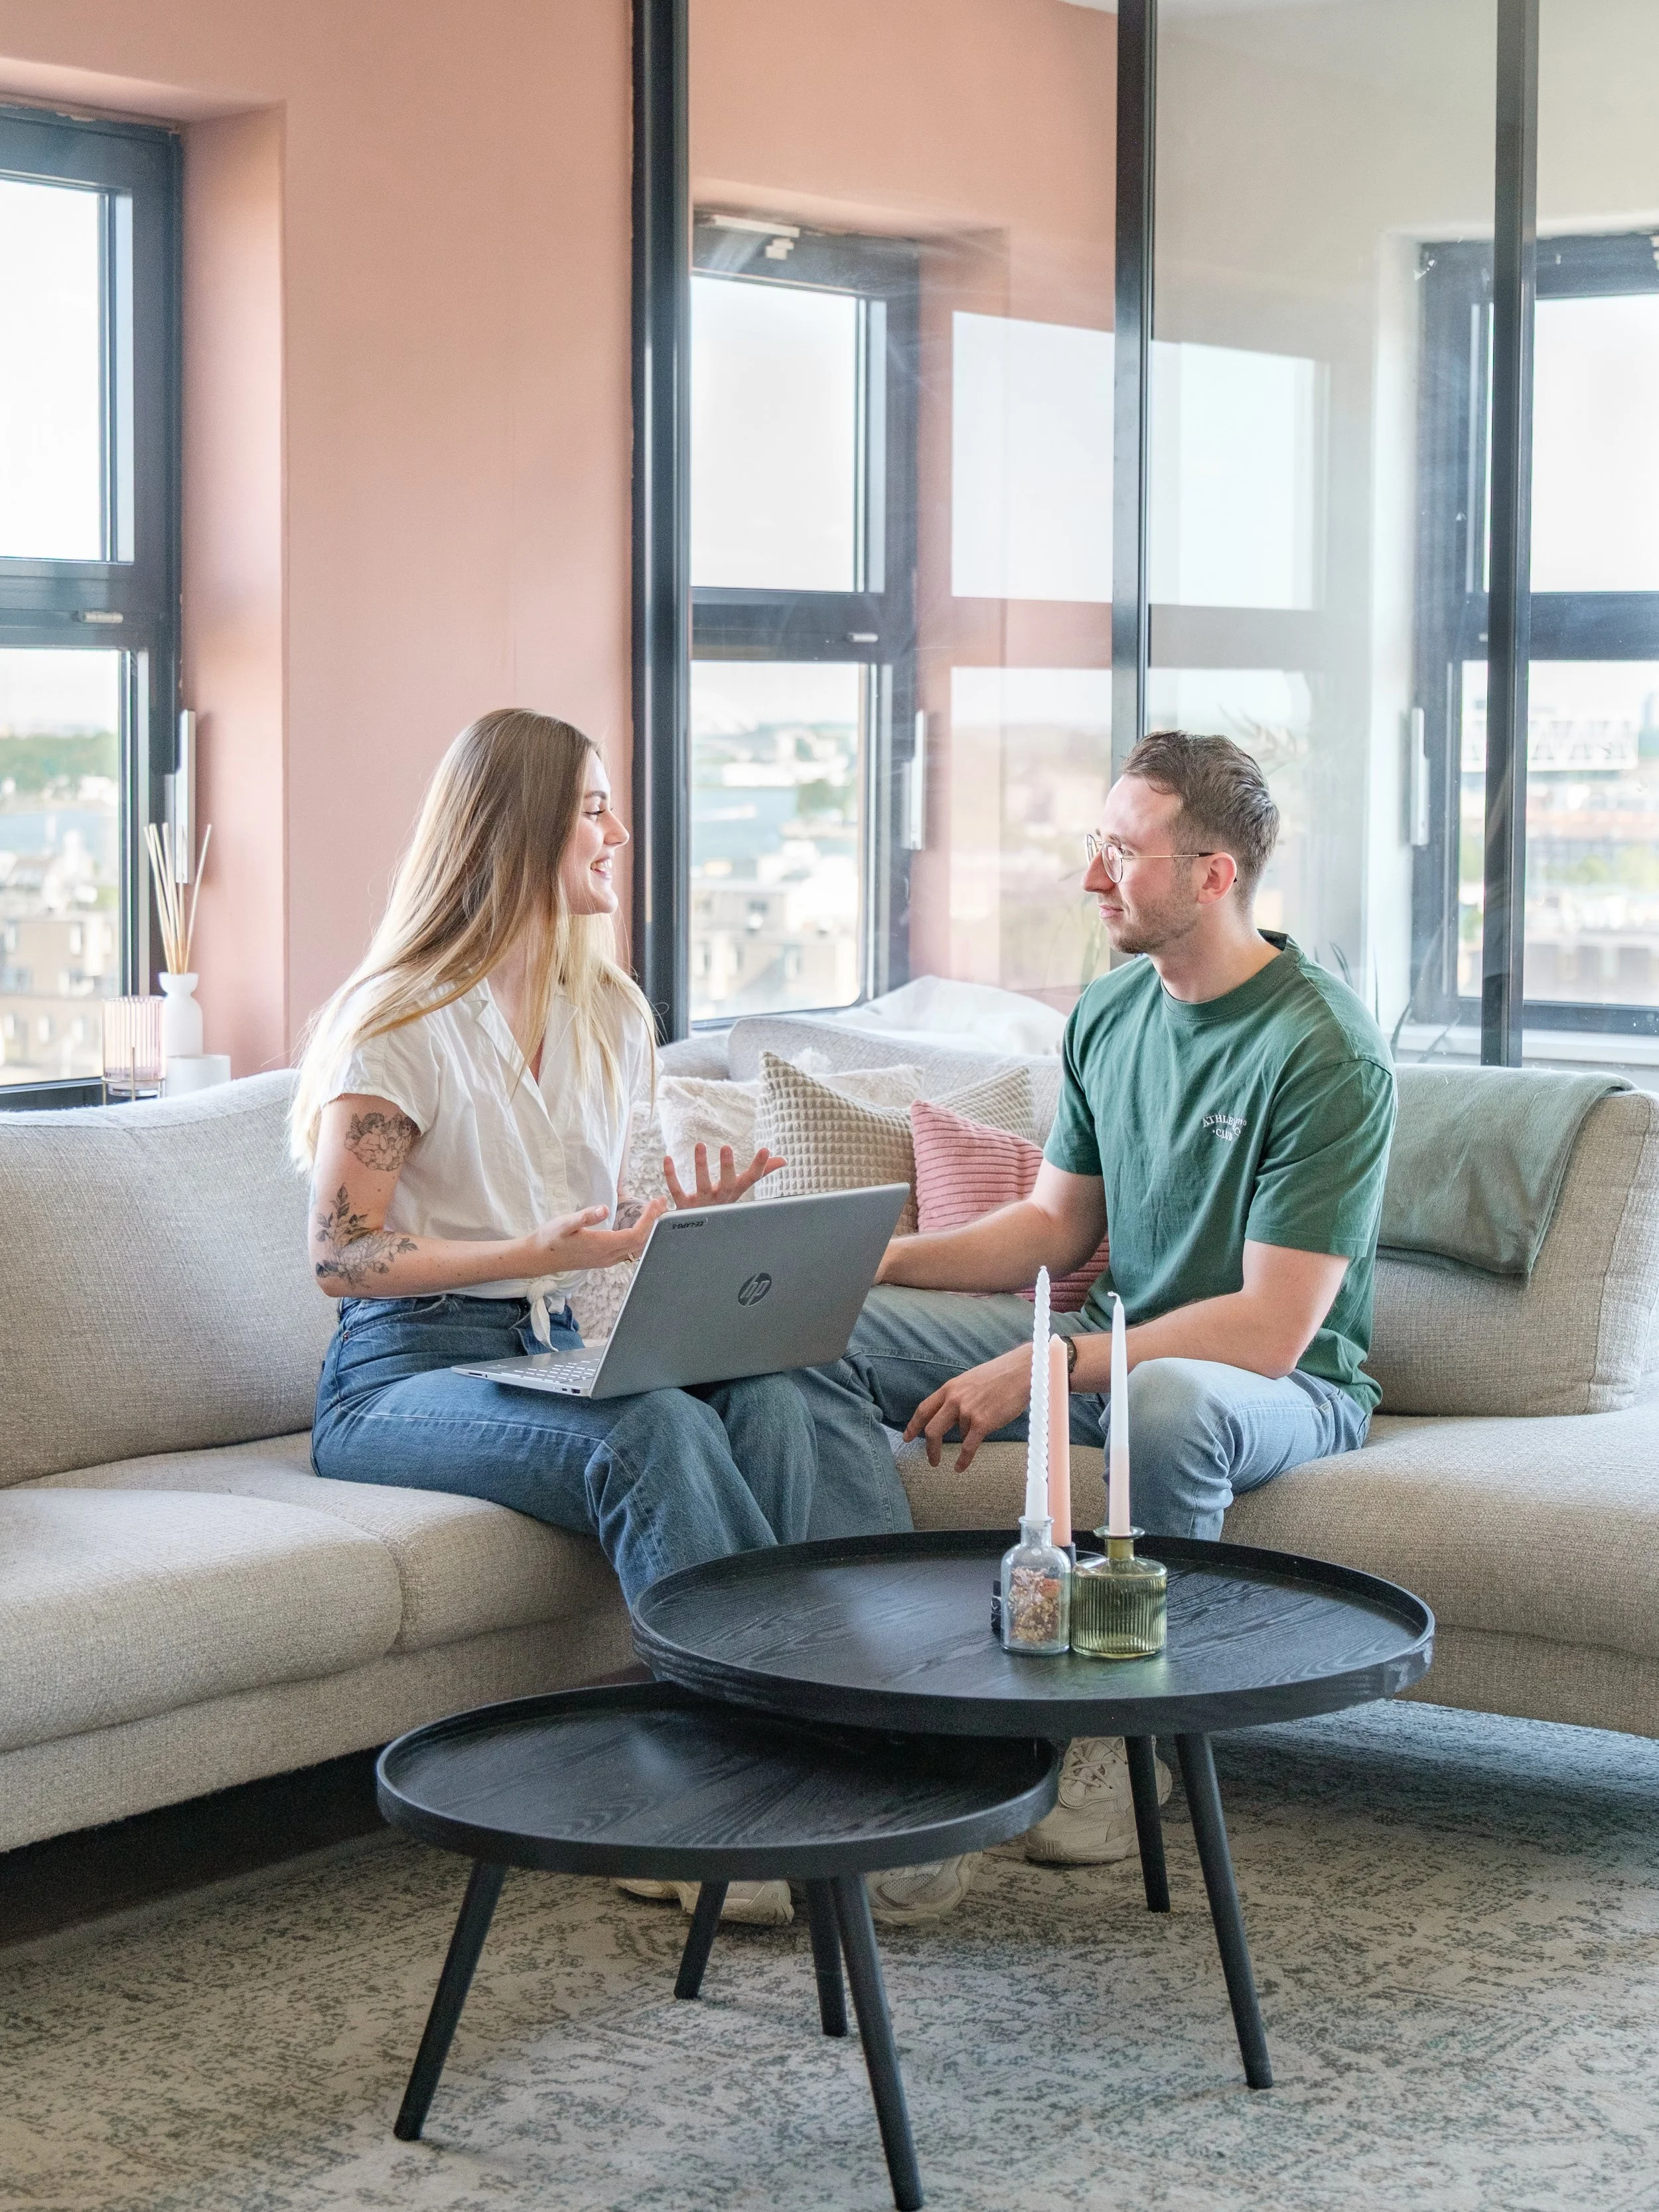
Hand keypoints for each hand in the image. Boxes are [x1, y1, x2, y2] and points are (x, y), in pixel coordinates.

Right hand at [516, 1197, 668, 1272]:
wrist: (538, 1258)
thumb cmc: (550, 1239)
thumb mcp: (564, 1223)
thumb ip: (585, 1216)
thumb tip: (605, 1209)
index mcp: (602, 1246)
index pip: (635, 1235)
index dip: (649, 1220)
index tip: (655, 1202)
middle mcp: (608, 1256)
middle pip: (641, 1242)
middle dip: (655, 1222)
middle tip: (662, 1202)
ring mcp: (607, 1260)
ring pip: (637, 1248)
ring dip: (649, 1230)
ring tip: (655, 1212)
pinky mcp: (603, 1260)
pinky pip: (628, 1251)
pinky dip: (639, 1237)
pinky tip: (639, 1226)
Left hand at [664, 1143, 785, 1208]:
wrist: (699, 1234)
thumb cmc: (722, 1203)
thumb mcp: (740, 1188)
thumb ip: (760, 1172)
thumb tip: (782, 1160)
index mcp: (735, 1193)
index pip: (751, 1179)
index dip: (759, 1167)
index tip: (764, 1149)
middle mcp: (720, 1199)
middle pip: (726, 1185)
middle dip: (727, 1167)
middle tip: (727, 1147)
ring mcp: (701, 1204)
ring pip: (702, 1186)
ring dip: (700, 1166)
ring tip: (700, 1145)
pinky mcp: (683, 1206)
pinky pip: (676, 1190)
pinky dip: (671, 1175)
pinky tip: (667, 1158)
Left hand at [904, 1344, 1032, 1471]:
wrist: (1021, 1371)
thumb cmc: (1000, 1375)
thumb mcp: (970, 1381)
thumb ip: (958, 1396)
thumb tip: (952, 1415)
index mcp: (950, 1388)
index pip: (924, 1409)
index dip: (913, 1425)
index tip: (907, 1438)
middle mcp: (954, 1399)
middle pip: (931, 1429)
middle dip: (929, 1448)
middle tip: (931, 1459)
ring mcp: (967, 1411)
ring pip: (958, 1435)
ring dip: (966, 1439)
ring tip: (979, 1434)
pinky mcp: (982, 1422)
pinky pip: (967, 1447)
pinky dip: (963, 1460)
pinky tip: (959, 1467)